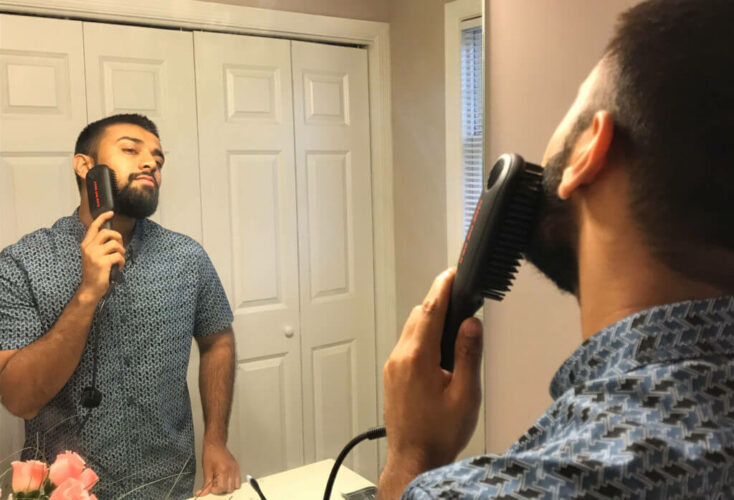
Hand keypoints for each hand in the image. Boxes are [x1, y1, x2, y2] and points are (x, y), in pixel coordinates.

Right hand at [79, 211, 124, 301]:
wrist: (90, 289)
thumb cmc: (94, 273)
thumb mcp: (93, 256)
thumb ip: (99, 246)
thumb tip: (113, 237)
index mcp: (86, 245)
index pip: (93, 227)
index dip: (102, 218)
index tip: (110, 213)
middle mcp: (89, 248)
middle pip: (107, 232)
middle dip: (118, 237)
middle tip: (120, 246)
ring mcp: (95, 255)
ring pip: (115, 244)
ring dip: (121, 251)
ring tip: (119, 259)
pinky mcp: (102, 262)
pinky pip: (118, 256)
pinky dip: (122, 261)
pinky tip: (119, 266)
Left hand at [196, 441, 240, 496]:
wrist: (215, 443)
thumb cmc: (210, 454)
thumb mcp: (206, 470)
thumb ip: (206, 483)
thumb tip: (203, 493)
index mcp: (224, 470)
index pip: (222, 488)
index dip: (215, 490)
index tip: (209, 487)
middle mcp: (232, 470)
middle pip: (229, 489)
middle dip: (221, 489)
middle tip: (214, 484)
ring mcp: (236, 468)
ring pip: (235, 485)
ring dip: (227, 486)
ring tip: (220, 481)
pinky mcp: (237, 467)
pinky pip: (237, 479)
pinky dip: (232, 482)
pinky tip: (224, 478)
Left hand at [379, 268, 482, 497]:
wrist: (413, 458)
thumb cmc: (439, 433)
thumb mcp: (465, 395)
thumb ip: (468, 354)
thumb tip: (471, 323)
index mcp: (418, 358)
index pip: (429, 310)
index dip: (442, 287)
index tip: (452, 272)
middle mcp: (400, 357)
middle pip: (418, 316)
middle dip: (438, 303)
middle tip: (460, 296)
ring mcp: (393, 366)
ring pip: (410, 329)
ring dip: (429, 320)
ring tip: (454, 322)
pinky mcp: (392, 375)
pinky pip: (406, 345)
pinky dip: (422, 337)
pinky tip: (438, 348)